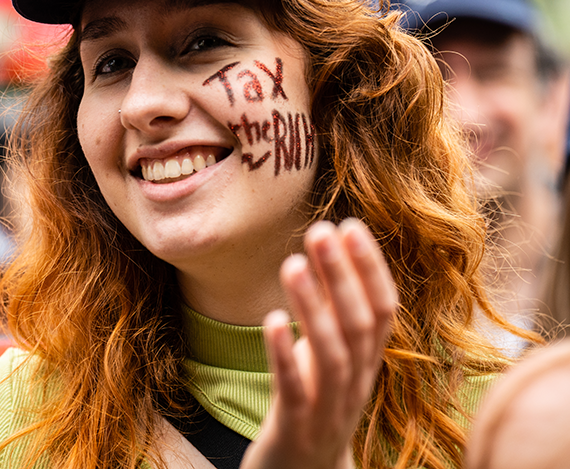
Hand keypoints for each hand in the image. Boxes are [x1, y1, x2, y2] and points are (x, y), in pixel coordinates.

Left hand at [241, 219, 396, 468]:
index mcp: (366, 363)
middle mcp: (356, 384)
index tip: (350, 225)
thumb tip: (323, 249)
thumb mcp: (328, 354)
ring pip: (331, 354)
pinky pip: (293, 390)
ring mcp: (328, 410)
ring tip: (292, 263)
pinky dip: (285, 353)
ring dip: (314, 306)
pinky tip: (272, 319)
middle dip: (341, 275)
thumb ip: (330, 311)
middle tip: (322, 229)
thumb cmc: (314, 402)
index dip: (370, 269)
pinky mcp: (294, 429)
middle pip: (358, 326)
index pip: (383, 311)